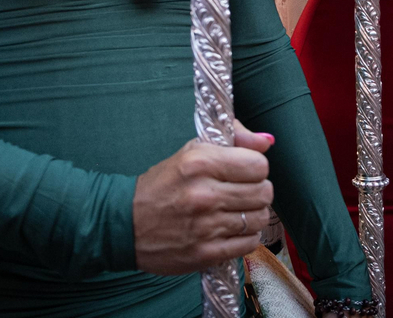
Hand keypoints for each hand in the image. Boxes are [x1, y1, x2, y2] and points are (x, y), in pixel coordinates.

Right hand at [133, 120, 274, 274]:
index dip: (256, 168)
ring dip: (252, 215)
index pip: (259, 165)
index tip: (245, 172)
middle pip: (264, 192)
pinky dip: (245, 237)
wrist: (125, 224)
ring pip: (259, 219)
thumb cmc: (162, 184)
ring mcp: (205, 227)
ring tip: (237, 211)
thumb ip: (234, 140)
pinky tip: (231, 230)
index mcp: (201, 163)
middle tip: (243, 192)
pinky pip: (248, 244)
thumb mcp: (191, 151)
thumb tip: (267, 141)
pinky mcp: (205, 253)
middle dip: (258, 191)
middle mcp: (204, 195)